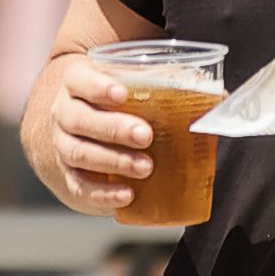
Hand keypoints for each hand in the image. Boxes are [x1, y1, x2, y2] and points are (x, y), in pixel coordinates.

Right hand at [31, 52, 155, 215]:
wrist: (78, 127)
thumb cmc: (113, 101)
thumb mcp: (130, 82)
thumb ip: (162, 82)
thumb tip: (213, 91)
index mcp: (76, 83)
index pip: (79, 80)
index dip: (98, 87)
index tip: (122, 94)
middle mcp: (64, 112)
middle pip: (79, 119)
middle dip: (113, 128)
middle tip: (146, 135)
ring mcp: (62, 145)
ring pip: (79, 153)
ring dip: (113, 161)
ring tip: (145, 167)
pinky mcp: (69, 175)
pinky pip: (80, 186)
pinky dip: (103, 193)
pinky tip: (128, 194)